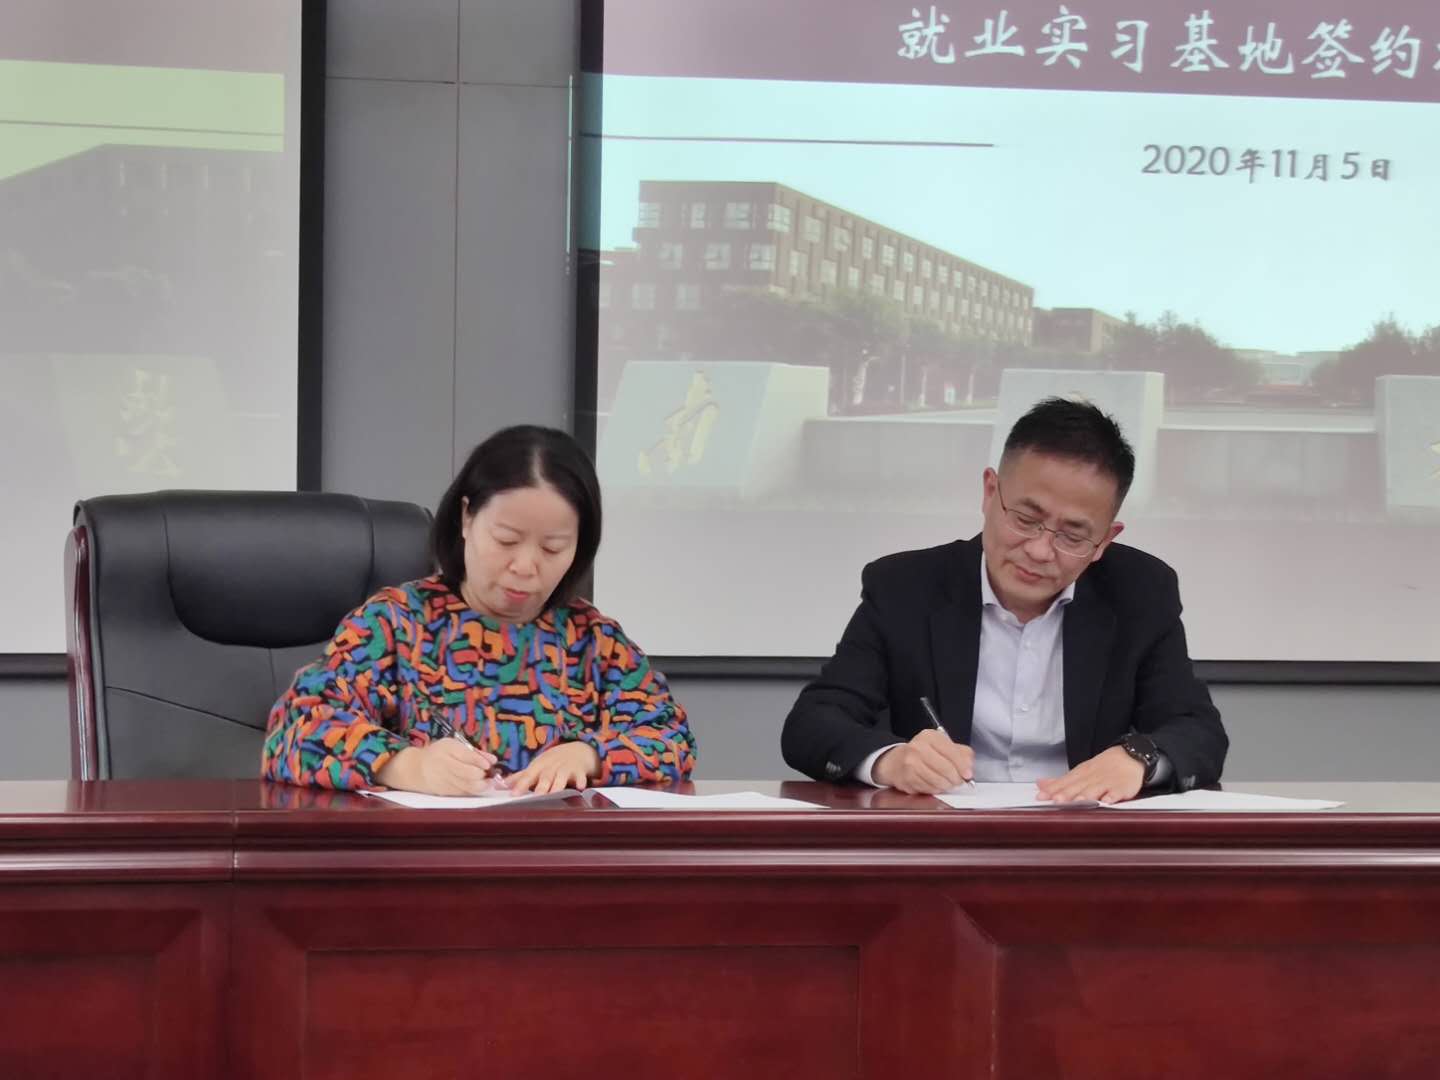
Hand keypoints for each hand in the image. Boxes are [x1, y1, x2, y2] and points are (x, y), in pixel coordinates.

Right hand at [375, 739, 500, 795]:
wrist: (416, 768)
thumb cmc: (440, 754)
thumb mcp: (454, 746)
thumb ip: (474, 753)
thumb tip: (493, 760)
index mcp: (447, 749)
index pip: (468, 756)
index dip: (482, 761)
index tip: (489, 764)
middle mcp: (445, 765)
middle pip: (469, 774)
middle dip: (483, 775)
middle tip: (488, 773)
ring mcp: (444, 780)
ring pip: (469, 786)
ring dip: (482, 785)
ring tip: (486, 781)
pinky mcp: (445, 792)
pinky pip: (464, 793)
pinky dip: (473, 790)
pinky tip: (476, 786)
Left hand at [505, 741, 600, 795]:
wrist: (577, 750)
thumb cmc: (552, 763)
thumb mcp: (536, 767)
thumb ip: (520, 778)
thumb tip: (499, 786)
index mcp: (538, 766)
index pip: (528, 775)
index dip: (521, 784)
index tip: (514, 794)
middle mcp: (551, 766)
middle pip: (545, 776)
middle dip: (541, 785)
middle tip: (536, 796)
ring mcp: (566, 767)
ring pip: (561, 776)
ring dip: (558, 784)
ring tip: (554, 793)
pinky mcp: (579, 771)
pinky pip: (581, 776)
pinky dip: (581, 781)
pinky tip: (580, 787)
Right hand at [872, 729, 974, 794]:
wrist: (895, 762)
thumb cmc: (922, 754)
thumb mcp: (941, 745)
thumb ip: (960, 753)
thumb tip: (969, 767)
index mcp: (929, 736)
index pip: (951, 751)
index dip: (962, 765)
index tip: (968, 774)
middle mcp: (918, 747)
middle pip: (945, 768)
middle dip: (956, 778)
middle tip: (958, 781)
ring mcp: (910, 763)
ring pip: (938, 781)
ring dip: (946, 785)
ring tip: (947, 783)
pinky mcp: (907, 778)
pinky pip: (929, 789)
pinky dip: (935, 789)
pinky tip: (934, 784)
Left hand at [1035, 746, 1143, 804]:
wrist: (1130, 757)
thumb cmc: (1102, 768)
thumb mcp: (1081, 772)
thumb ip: (1061, 781)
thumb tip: (1040, 784)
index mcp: (1081, 774)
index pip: (1065, 782)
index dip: (1053, 790)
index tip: (1041, 797)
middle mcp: (1092, 778)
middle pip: (1077, 786)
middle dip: (1066, 794)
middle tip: (1056, 800)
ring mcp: (1107, 782)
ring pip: (1095, 789)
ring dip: (1085, 796)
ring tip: (1077, 803)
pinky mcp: (1122, 787)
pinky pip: (1117, 792)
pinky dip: (1112, 797)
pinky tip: (1106, 802)